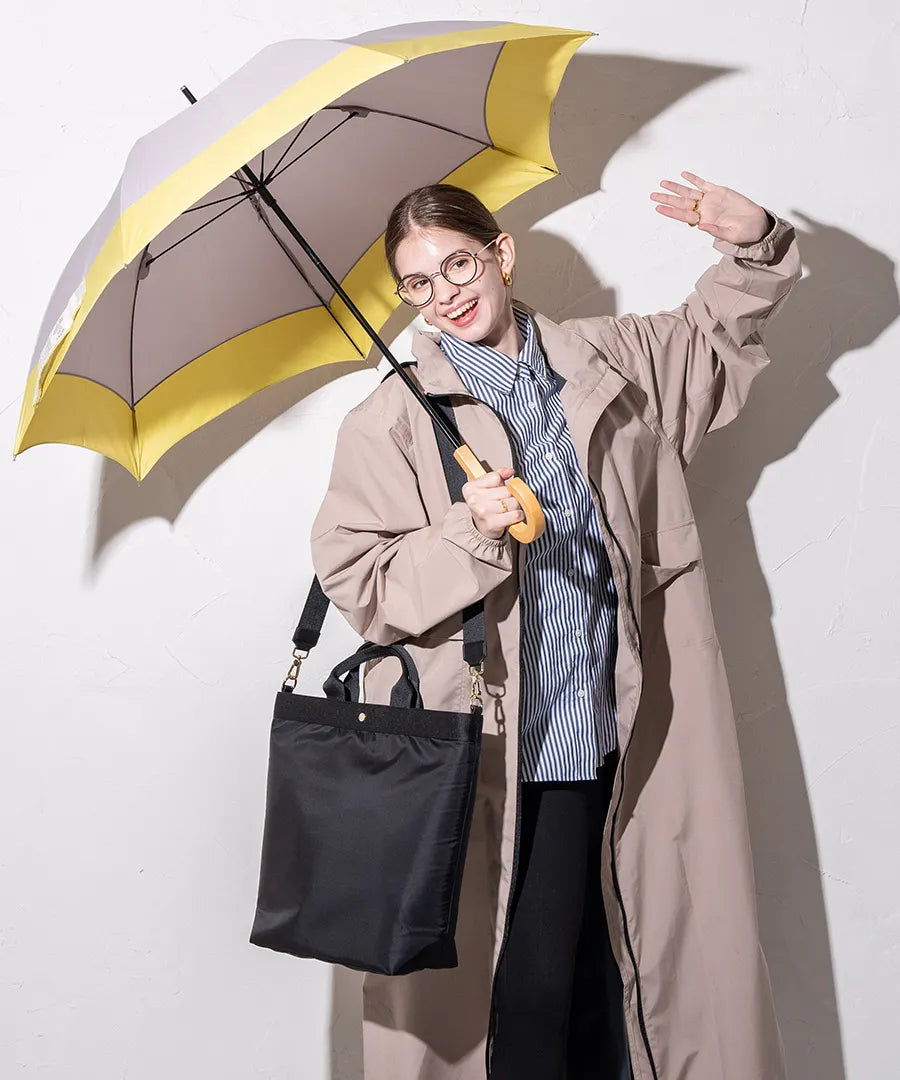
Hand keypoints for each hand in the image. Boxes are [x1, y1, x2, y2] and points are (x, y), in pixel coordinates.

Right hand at [462, 466, 523, 539]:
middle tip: (506, 501)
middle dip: (511, 495)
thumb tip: (509, 471)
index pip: (496, 477)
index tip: (500, 489)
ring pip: (513, 502)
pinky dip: (518, 515)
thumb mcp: (486, 486)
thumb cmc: (484, 505)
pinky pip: (515, 515)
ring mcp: (483, 512)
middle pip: (506, 491)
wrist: (480, 526)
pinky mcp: (492, 523)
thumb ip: (498, 475)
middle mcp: (474, 500)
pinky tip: (513, 516)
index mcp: (470, 487)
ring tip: (509, 508)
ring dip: (515, 506)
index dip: (501, 483)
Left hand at [650, 171, 770, 244]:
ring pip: (689, 192)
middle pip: (682, 203)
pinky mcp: (720, 191)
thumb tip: (701, 227)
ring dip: (676, 188)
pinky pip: (704, 184)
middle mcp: (705, 210)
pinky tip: (684, 175)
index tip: (658, 208)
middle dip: (667, 198)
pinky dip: (694, 179)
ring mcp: (711, 200)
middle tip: (653, 195)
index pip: (683, 215)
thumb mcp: (731, 235)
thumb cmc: (745, 233)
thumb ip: (715, 231)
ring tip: (663, 183)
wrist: (757, 224)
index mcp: (705, 221)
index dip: (670, 211)